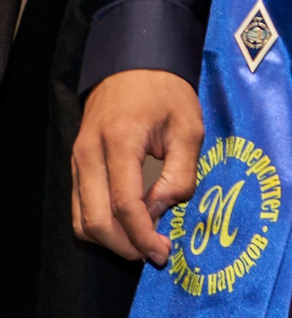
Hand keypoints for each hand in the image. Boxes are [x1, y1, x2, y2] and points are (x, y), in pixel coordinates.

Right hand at [72, 69, 203, 264]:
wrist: (134, 63)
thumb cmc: (167, 92)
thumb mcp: (189, 126)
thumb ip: (180, 172)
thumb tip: (161, 210)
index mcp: (120, 142)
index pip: (125, 205)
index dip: (143, 235)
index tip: (163, 252)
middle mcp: (89, 155)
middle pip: (95, 221)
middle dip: (125, 245)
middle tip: (153, 254)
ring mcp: (77, 161)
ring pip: (81, 219)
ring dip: (110, 240)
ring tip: (143, 243)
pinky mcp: (76, 164)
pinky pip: (80, 206)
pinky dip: (100, 224)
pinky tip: (127, 226)